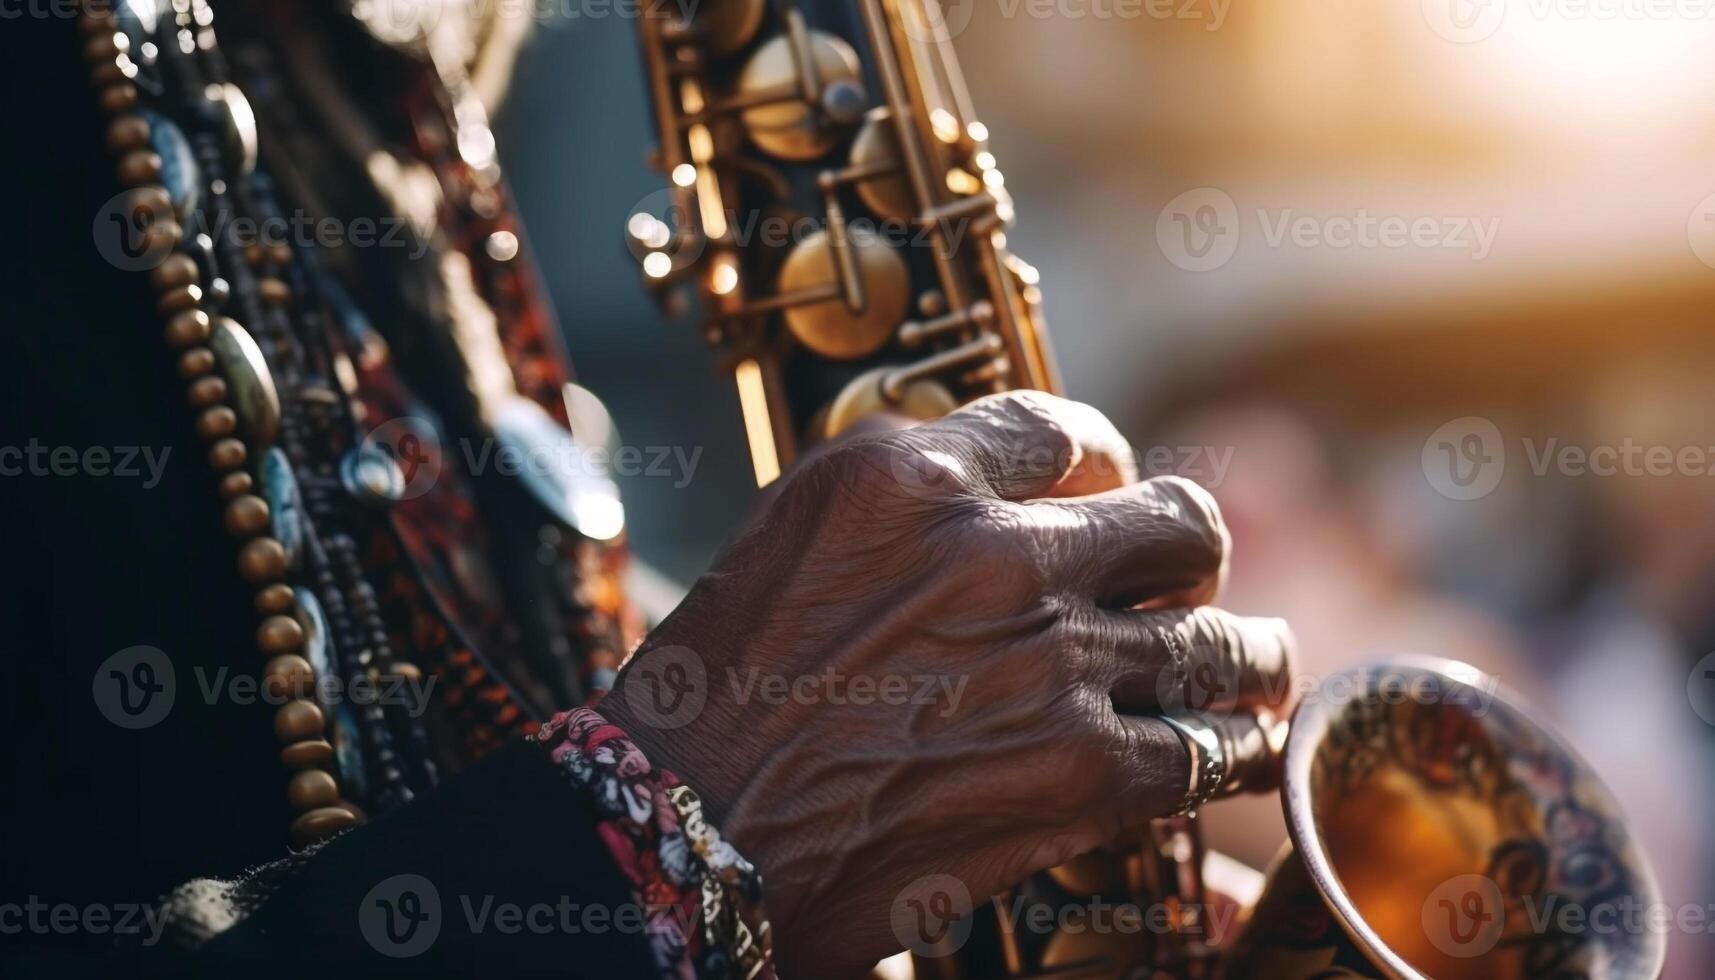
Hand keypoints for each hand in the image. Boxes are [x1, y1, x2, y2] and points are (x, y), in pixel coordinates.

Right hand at [599, 391, 1294, 976]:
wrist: (686, 833)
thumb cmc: (713, 699)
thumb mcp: (790, 541)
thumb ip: (901, 509)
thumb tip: (987, 510)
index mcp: (910, 474)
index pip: (1065, 431)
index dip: (1105, 465)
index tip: (1112, 494)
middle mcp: (993, 548)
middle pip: (1176, 519)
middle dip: (1188, 555)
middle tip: (1181, 588)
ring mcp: (1049, 659)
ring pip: (1222, 634)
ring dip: (1244, 653)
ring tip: (1249, 667)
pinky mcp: (1080, 771)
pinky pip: (1215, 746)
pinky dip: (1237, 750)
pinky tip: (1235, 753)